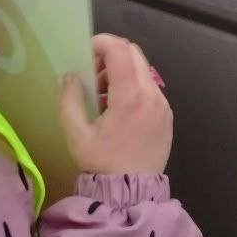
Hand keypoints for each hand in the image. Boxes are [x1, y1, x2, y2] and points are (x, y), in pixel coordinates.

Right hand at [59, 34, 172, 174]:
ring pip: (144, 70)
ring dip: (123, 70)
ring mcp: (163, 105)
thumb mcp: (77, 134)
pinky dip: (134, 86)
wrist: (131, 193)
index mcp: (130, 96)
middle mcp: (152, 94)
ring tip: (103, 94)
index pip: (120, 51)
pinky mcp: (167, 115)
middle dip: (111, 55)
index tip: (86, 51)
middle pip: (134, 54)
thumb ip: (70, 100)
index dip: (101, 43)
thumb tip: (69, 76)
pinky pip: (151, 88)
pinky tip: (119, 108)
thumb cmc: (101, 164)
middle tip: (92, 73)